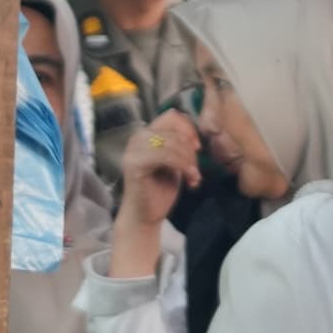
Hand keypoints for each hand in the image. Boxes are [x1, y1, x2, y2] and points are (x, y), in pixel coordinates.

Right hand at [117, 110, 204, 226]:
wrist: (145, 215)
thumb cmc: (160, 189)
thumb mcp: (174, 161)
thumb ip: (179, 144)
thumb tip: (194, 133)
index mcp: (146, 134)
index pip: (172, 116)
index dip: (189, 129)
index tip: (198, 148)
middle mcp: (137, 138)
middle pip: (174, 130)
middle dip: (191, 151)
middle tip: (196, 171)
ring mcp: (134, 150)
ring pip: (172, 143)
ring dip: (189, 161)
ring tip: (194, 178)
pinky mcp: (134, 165)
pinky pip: (166, 156)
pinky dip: (183, 167)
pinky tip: (190, 181)